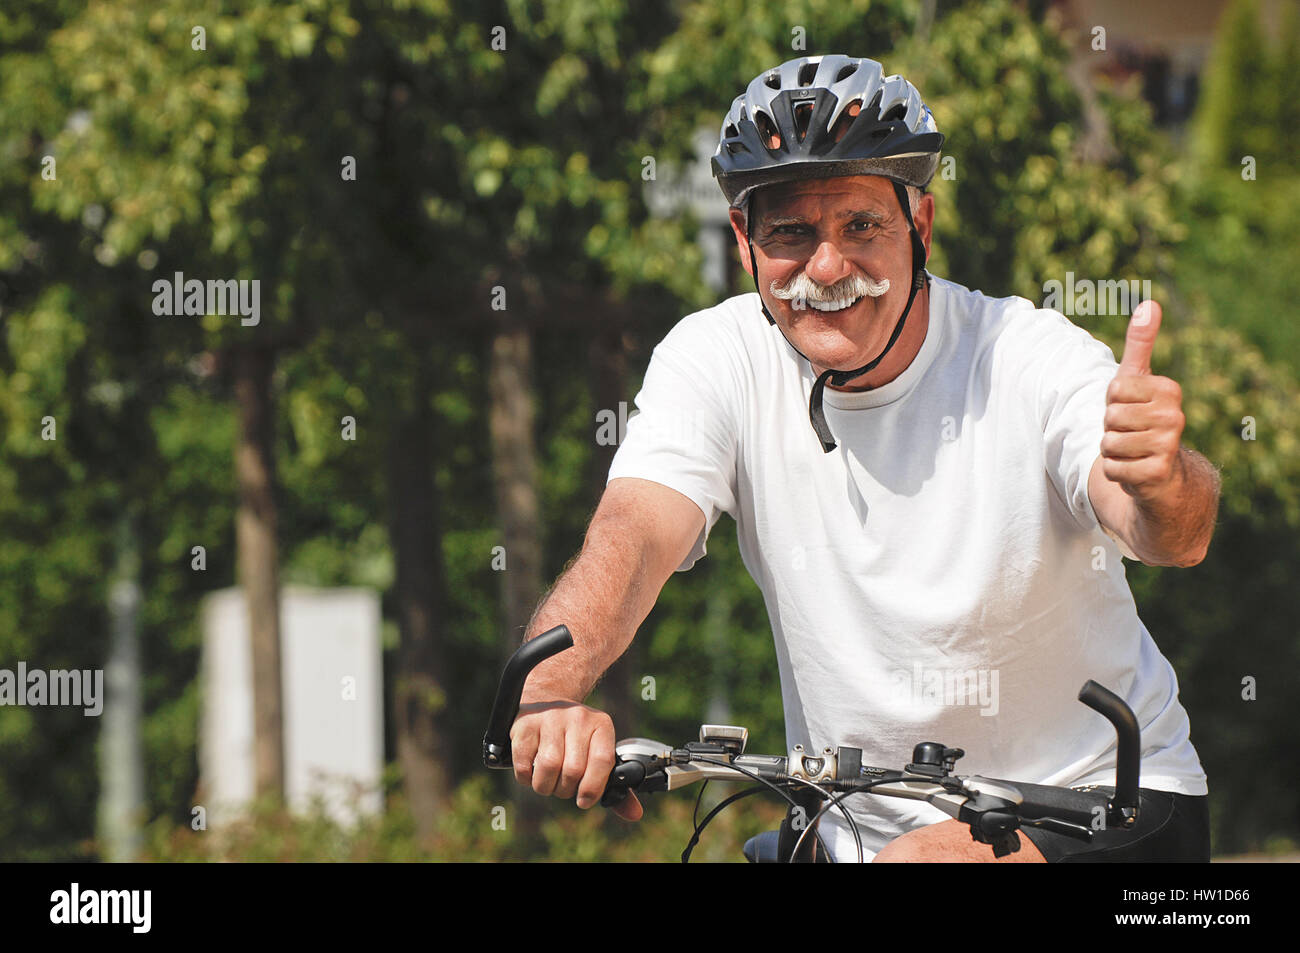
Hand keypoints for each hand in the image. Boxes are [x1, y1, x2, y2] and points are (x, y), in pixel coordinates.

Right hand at [509, 698, 642, 820]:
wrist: (545, 703)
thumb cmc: (574, 737)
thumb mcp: (596, 752)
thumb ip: (613, 785)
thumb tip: (635, 814)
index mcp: (601, 725)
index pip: (603, 761)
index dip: (593, 787)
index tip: (584, 801)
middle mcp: (578, 718)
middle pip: (573, 769)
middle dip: (565, 790)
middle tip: (562, 788)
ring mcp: (550, 718)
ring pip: (549, 767)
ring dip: (545, 786)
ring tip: (547, 782)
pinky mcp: (526, 724)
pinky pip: (524, 764)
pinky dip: (526, 778)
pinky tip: (531, 772)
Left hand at [1101, 301, 1186, 502]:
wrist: (1160, 472)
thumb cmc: (1141, 417)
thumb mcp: (1138, 378)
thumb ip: (1141, 343)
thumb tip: (1150, 303)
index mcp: (1169, 390)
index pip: (1114, 389)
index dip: (1111, 401)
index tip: (1128, 407)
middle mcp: (1175, 416)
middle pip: (1110, 417)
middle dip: (1110, 428)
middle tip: (1129, 432)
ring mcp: (1169, 445)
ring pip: (1109, 444)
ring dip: (1111, 451)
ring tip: (1131, 450)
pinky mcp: (1157, 473)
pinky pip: (1113, 469)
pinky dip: (1115, 471)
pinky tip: (1132, 469)